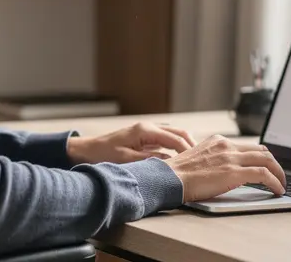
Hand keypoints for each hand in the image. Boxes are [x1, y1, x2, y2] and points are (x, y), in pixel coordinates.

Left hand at [66, 121, 196, 164]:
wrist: (86, 151)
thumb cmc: (103, 155)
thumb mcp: (126, 160)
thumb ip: (148, 161)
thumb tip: (169, 163)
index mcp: (145, 130)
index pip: (175, 139)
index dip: (188, 150)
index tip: (199, 162)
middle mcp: (148, 128)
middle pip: (178, 133)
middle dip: (192, 145)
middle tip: (203, 160)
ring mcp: (147, 132)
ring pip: (174, 135)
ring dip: (185, 146)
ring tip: (196, 160)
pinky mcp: (144, 138)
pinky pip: (166, 141)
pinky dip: (176, 148)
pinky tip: (180, 160)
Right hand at [164, 135, 285, 200]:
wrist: (169, 178)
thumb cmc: (177, 174)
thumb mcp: (197, 158)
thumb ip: (212, 160)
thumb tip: (222, 171)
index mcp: (218, 141)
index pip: (247, 146)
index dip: (261, 157)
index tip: (267, 166)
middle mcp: (226, 146)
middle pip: (261, 150)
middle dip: (274, 163)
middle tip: (278, 175)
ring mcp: (231, 158)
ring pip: (267, 160)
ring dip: (278, 172)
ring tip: (282, 184)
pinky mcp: (234, 172)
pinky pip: (263, 174)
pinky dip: (275, 182)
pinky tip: (278, 190)